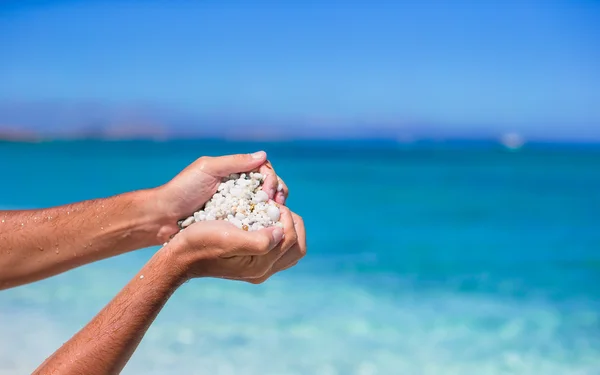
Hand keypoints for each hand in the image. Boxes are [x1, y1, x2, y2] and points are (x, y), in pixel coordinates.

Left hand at [152, 151, 288, 241]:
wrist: (163, 217)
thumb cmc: (182, 190)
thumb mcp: (207, 169)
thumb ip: (234, 162)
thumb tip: (263, 155)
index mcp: (234, 172)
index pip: (263, 170)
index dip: (271, 179)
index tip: (269, 192)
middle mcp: (238, 188)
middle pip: (269, 187)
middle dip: (278, 193)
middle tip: (278, 204)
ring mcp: (237, 207)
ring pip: (264, 205)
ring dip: (274, 209)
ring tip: (276, 216)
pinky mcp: (233, 224)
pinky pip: (253, 222)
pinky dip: (263, 223)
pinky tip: (268, 228)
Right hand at [165, 205, 305, 282]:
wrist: (180, 256)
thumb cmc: (201, 243)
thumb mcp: (228, 238)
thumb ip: (259, 240)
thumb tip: (282, 232)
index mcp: (260, 266)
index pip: (291, 240)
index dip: (287, 218)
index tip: (271, 204)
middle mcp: (263, 271)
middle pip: (297, 248)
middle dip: (294, 224)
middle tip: (278, 208)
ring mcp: (258, 268)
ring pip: (290, 249)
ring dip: (288, 228)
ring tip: (273, 213)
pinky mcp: (252, 262)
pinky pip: (278, 249)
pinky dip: (278, 233)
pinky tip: (264, 220)